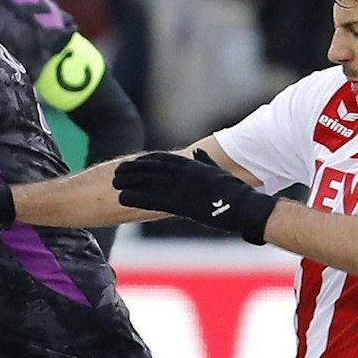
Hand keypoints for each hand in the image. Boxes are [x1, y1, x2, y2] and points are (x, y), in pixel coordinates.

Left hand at [112, 150, 275, 243]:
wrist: (242, 206)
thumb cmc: (234, 192)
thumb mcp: (218, 171)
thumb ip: (205, 162)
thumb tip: (199, 152)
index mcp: (191, 166)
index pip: (164, 160)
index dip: (147, 161)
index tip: (134, 161)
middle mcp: (183, 174)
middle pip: (151, 169)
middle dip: (133, 170)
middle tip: (117, 172)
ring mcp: (180, 188)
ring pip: (148, 182)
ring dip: (129, 182)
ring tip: (114, 183)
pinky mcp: (179, 203)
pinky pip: (152, 199)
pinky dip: (136, 197)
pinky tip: (122, 198)